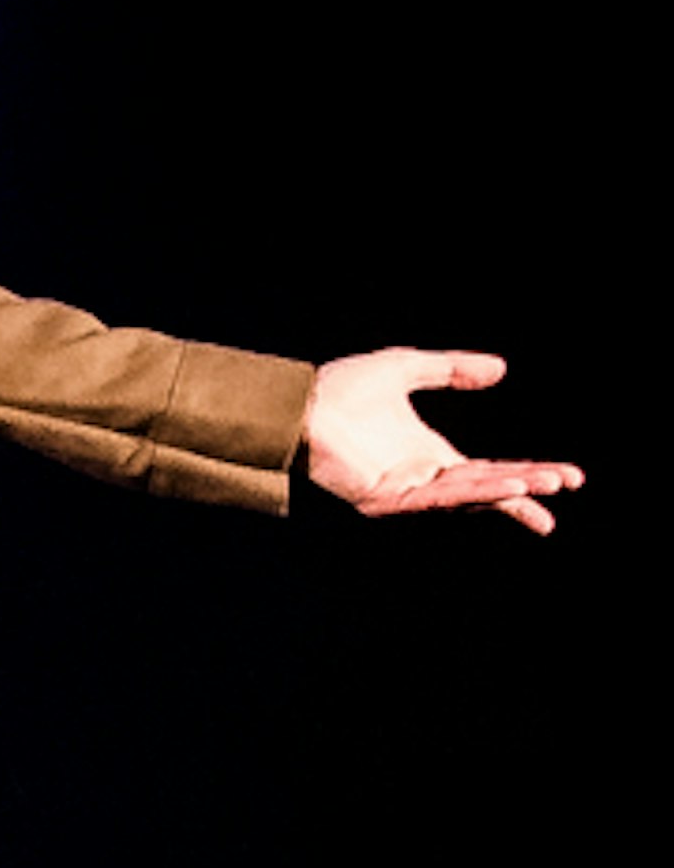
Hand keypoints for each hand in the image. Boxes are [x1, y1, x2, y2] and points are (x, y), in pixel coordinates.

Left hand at [300, 349, 582, 534]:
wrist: (297, 402)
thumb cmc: (340, 388)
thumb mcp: (408, 368)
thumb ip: (452, 370)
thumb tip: (501, 369)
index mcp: (429, 455)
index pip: (488, 471)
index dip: (528, 473)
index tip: (568, 478)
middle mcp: (421, 477)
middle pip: (486, 486)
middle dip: (529, 484)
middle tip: (569, 481)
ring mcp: (403, 491)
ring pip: (466, 495)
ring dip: (506, 490)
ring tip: (544, 483)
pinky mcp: (384, 499)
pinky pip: (435, 499)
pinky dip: (470, 493)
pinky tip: (503, 487)